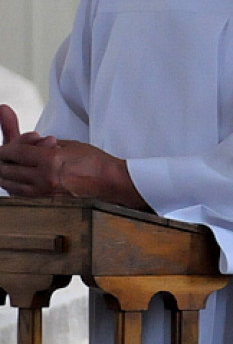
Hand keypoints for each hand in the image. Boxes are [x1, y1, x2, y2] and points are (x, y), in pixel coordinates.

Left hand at [0, 104, 149, 208]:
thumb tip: (22, 142)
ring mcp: (46, 193)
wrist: (110, 182)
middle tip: (3, 156)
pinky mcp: (48, 201)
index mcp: (51, 160)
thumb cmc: (93, 161)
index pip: (15, 153)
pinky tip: (15, 180)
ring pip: (10, 185)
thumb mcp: (67, 144)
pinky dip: (14, 186)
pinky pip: (20, 194)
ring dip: (5, 175)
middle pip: (7, 170)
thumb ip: (40, 143)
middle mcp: (46, 179)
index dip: (5, 149)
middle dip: (1, 162)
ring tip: (7, 167)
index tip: (3, 147)